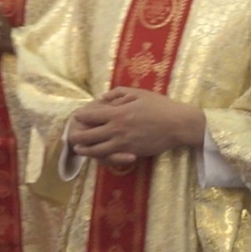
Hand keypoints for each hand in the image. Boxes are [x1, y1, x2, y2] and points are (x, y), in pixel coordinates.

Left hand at [68, 88, 203, 162]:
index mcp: (117, 113)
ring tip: (79, 149)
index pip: (89, 116)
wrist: (177, 125)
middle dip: (76, 135)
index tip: (78, 116)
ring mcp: (122, 144)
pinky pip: (109, 158)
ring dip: (84, 150)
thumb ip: (118, 93)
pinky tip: (98, 155)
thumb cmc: (160, 106)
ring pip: (94, 151)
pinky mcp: (129, 153)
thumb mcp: (139, 93)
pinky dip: (100, 157)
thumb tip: (102, 97)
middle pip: (86, 136)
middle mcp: (116, 130)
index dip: (80, 116)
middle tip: (73, 135)